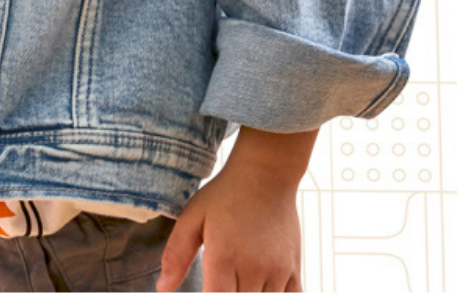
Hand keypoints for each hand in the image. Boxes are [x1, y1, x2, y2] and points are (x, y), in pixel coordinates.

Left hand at [160, 127, 314, 291]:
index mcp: (224, 257)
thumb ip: (175, 255)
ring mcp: (277, 270)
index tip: (204, 291)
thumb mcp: (192, 218)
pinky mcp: (294, 268)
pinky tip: (262, 290)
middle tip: (219, 283)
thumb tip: (162, 288)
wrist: (266, 174)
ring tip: (236, 283)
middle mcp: (253, 268)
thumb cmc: (224, 194)